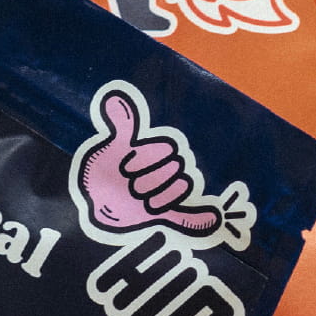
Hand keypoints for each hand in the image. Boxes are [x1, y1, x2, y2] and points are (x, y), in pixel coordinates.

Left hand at [74, 86, 249, 240]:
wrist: (101, 198)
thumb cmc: (111, 166)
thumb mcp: (116, 144)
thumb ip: (122, 123)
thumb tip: (114, 96)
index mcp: (162, 151)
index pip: (167, 151)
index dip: (144, 158)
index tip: (124, 164)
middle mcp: (171, 170)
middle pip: (172, 170)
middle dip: (147, 176)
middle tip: (127, 181)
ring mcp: (170, 193)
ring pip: (176, 191)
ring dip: (153, 195)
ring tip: (135, 197)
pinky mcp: (166, 216)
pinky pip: (188, 217)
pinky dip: (201, 219)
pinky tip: (213, 217)